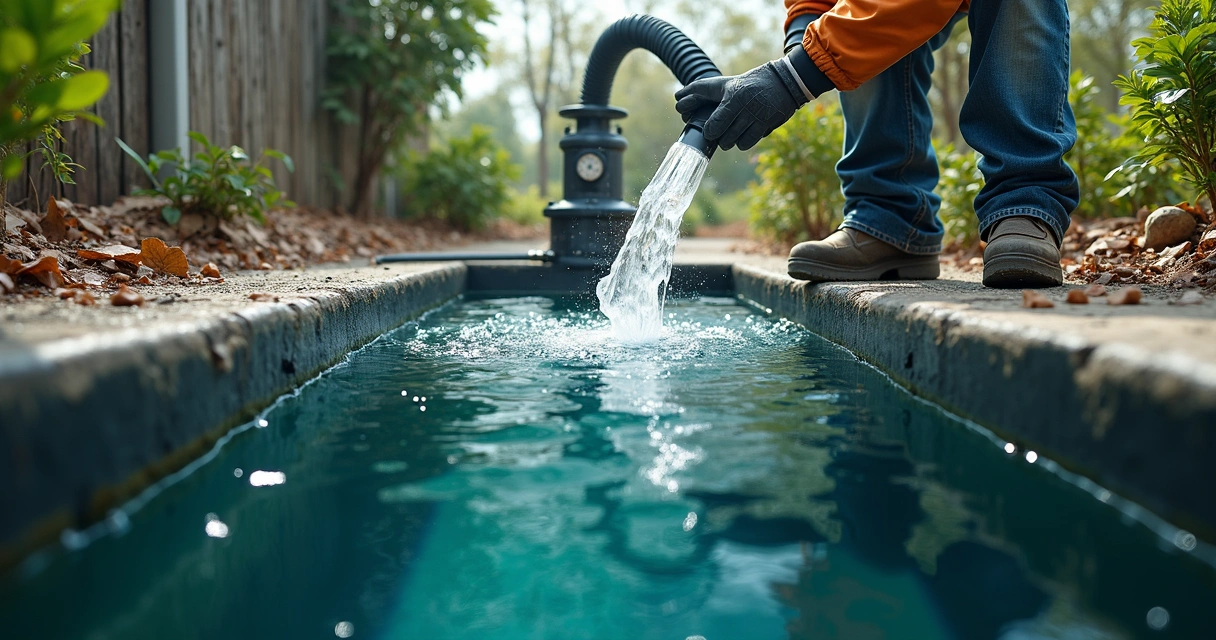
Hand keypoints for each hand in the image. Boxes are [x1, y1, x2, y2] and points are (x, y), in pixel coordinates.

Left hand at [674, 61, 806, 150]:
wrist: (784, 82)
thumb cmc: (747, 83)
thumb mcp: (725, 84)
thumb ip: (700, 91)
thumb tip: (677, 99)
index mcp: (732, 97)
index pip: (712, 125)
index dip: (707, 130)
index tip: (707, 128)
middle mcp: (745, 108)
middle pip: (721, 137)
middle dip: (717, 136)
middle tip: (718, 130)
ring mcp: (756, 118)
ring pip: (732, 143)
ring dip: (729, 140)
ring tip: (732, 130)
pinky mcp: (766, 126)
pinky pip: (746, 144)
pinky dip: (742, 142)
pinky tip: (743, 133)